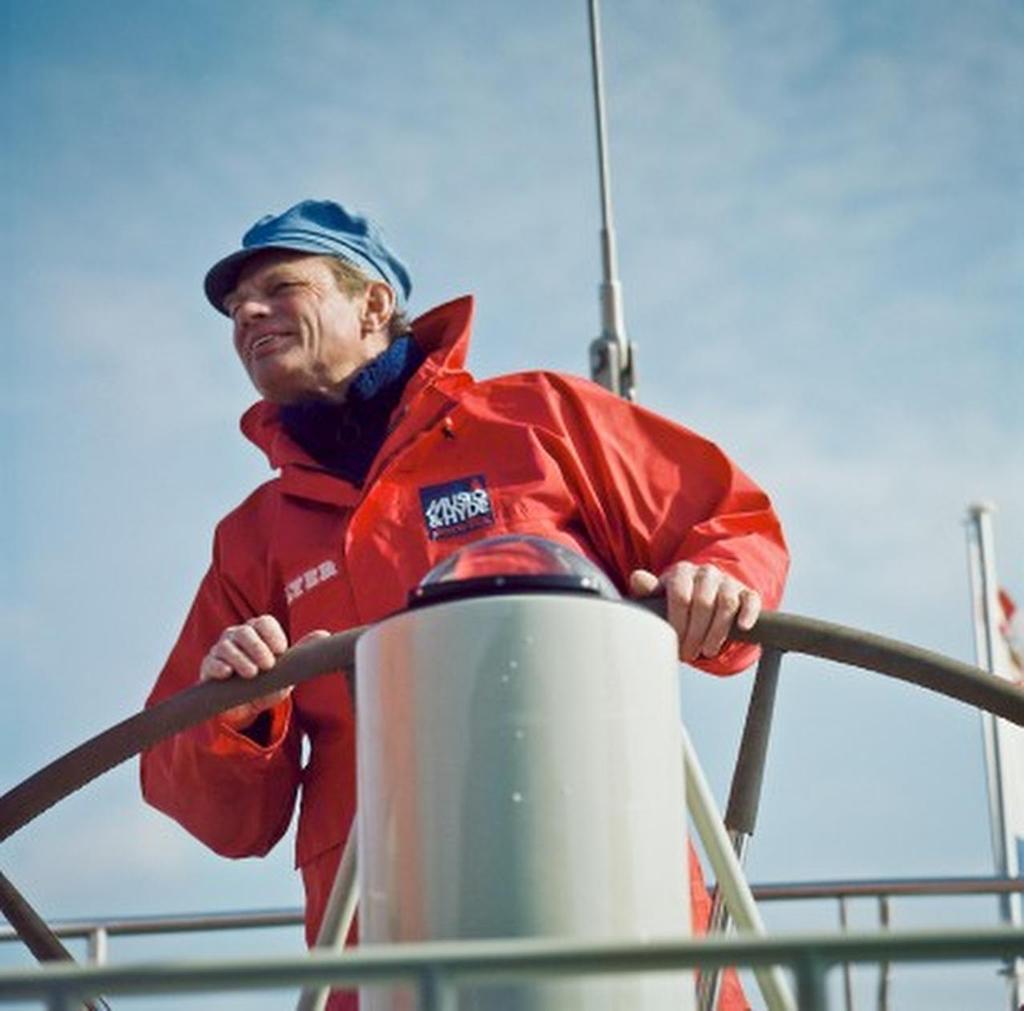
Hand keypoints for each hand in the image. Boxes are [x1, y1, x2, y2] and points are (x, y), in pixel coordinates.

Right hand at [199, 616, 328, 728]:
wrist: (245, 706)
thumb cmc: (267, 682)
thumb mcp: (286, 669)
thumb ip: (301, 651)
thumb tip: (325, 634)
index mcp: (258, 632)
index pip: (264, 622)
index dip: (273, 635)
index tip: (281, 650)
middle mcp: (238, 636)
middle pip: (245, 632)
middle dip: (257, 647)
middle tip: (268, 665)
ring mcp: (221, 650)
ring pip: (227, 646)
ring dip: (241, 659)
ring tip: (252, 673)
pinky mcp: (208, 667)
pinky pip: (210, 662)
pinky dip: (219, 667)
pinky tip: (227, 674)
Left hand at [628, 562, 760, 662]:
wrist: (702, 593)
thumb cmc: (676, 599)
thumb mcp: (659, 596)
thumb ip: (648, 591)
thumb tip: (638, 578)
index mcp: (682, 572)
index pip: (681, 596)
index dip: (678, 624)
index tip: (675, 643)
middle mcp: (706, 573)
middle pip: (703, 602)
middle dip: (696, 633)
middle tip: (690, 653)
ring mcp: (727, 581)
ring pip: (727, 603)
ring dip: (718, 631)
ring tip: (708, 650)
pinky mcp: (746, 592)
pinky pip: (751, 600)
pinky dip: (749, 613)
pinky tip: (742, 627)